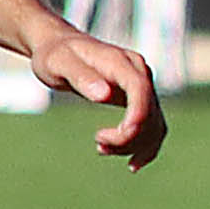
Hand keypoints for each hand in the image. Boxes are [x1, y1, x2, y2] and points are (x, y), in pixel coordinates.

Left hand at [27, 27, 166, 167]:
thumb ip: (81, 77)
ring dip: (133, 145)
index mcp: (121, 61)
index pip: (141, 90)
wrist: (59, 46)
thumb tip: (104, 94)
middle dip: (128, 137)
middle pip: (149, 112)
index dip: (136, 116)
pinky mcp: (139, 98)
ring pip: (153, 124)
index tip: (117, 136)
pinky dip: (144, 145)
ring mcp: (142, 85)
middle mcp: (139, 71)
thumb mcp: (59, 63)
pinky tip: (131, 162)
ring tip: (102, 148)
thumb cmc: (56, 54)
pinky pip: (152, 126)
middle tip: (98, 143)